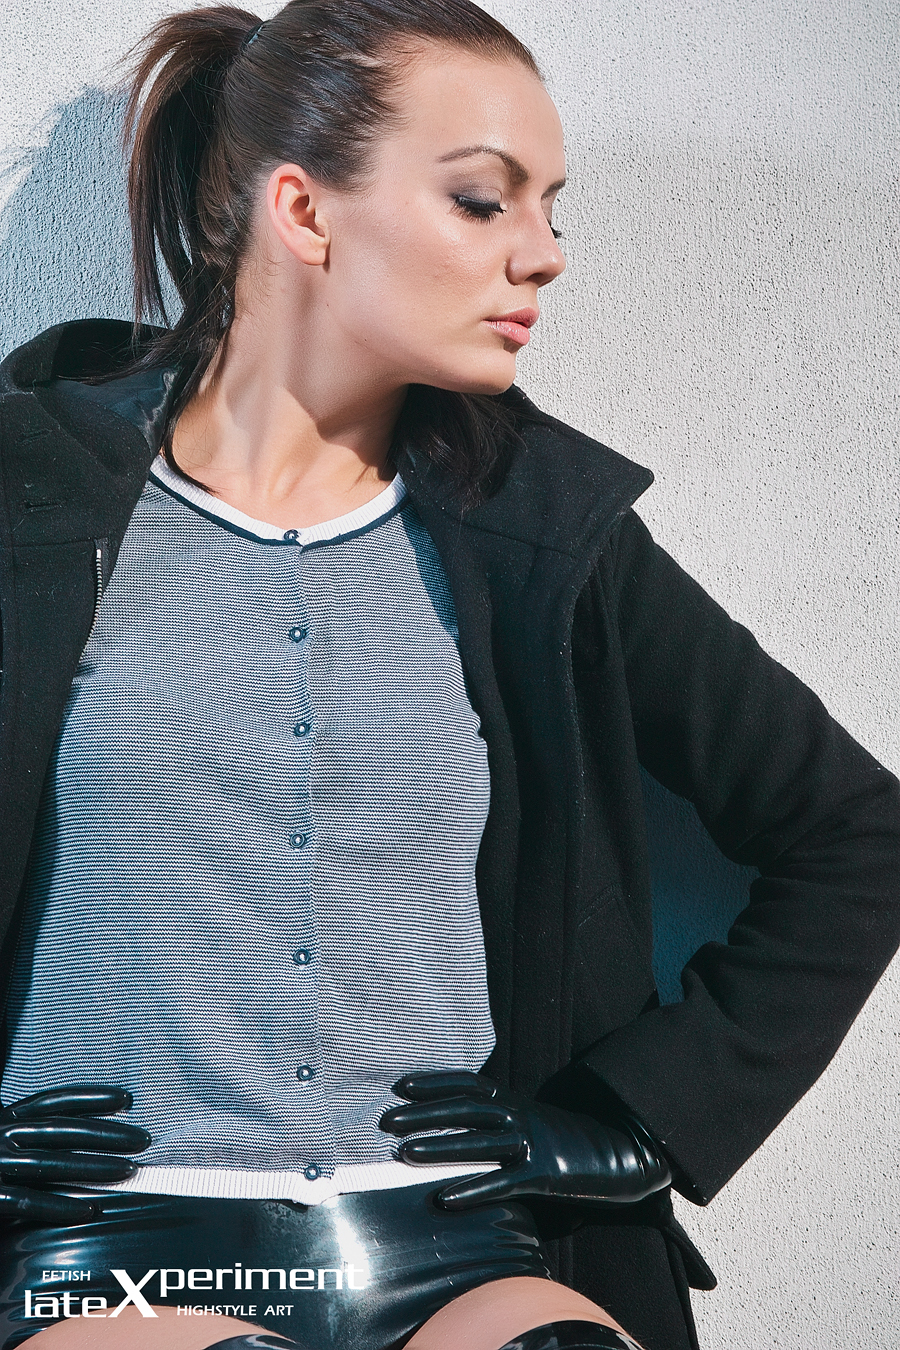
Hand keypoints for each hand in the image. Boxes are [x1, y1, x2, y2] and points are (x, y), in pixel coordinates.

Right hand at [0, 1085, 150, 1223]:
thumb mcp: (1, 1139)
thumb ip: (30, 1135)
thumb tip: (83, 1133)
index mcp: (6, 1119)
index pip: (55, 1102)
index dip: (92, 1098)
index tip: (127, 1099)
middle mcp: (0, 1135)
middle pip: (62, 1130)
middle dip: (105, 1133)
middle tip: (143, 1139)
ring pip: (51, 1163)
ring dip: (92, 1167)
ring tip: (128, 1170)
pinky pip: (26, 1201)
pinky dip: (58, 1205)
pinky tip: (89, 1209)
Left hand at [379, 1070, 670, 1209]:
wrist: (624, 1152)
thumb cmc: (569, 1140)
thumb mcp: (532, 1120)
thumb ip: (500, 1121)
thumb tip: (458, 1127)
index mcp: (516, 1100)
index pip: (468, 1083)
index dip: (433, 1082)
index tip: (399, 1086)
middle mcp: (520, 1114)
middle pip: (465, 1108)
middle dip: (423, 1113)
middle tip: (385, 1120)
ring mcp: (533, 1142)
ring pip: (479, 1141)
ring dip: (439, 1146)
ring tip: (402, 1153)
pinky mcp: (547, 1173)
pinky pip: (504, 1182)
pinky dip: (473, 1188)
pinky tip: (444, 1199)